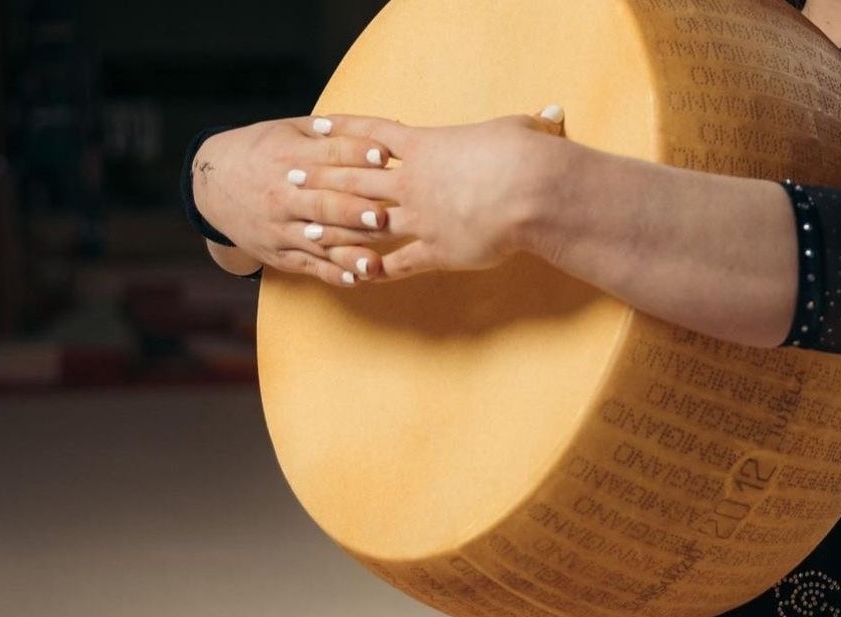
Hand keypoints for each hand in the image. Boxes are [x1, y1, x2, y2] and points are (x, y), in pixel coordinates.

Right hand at [191, 117, 396, 285]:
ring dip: (349, 252)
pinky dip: (332, 274)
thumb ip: (329, 132)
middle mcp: (283, 195)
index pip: (328, 155)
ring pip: (319, 241)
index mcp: (289, 157)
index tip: (384, 156)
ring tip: (376, 261)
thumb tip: (379, 130)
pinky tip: (355, 279)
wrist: (211, 184)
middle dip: (353, 210)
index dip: (357, 154)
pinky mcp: (279, 253)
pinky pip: (309, 265)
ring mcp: (280, 228)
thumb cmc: (262, 151)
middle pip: (324, 203)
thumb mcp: (288, 131)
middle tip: (382, 215)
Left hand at [292, 106, 565, 280]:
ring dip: (334, 226)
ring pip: (365, 223)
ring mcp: (420, 219)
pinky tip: (357, 276)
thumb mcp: (521, 130)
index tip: (316, 127)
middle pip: (355, 179)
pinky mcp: (435, 252)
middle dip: (320, 178)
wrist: (530, 193)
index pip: (374, 134)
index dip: (344, 130)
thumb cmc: (525, 154)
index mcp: (427, 146)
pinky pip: (397, 264)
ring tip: (306, 229)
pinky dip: (375, 270)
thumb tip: (550, 116)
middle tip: (290, 178)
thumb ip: (525, 126)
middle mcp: (413, 183)